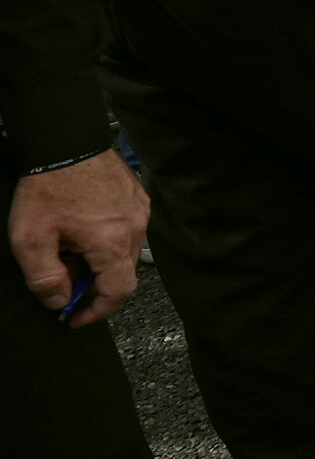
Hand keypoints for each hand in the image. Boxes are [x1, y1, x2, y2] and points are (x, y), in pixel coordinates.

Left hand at [11, 149, 146, 327]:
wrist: (66, 141)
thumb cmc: (49, 186)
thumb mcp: (30, 239)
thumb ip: (45, 278)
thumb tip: (59, 301)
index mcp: (112, 243)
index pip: (118, 293)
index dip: (96, 312)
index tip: (75, 318)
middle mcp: (135, 228)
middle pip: (122, 273)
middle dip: (93, 285)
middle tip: (63, 280)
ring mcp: (140, 211)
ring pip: (125, 251)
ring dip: (100, 260)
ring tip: (70, 248)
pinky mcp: (137, 196)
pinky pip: (128, 228)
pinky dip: (108, 239)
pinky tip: (84, 227)